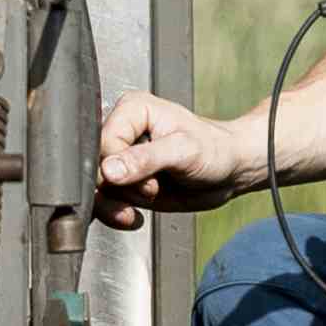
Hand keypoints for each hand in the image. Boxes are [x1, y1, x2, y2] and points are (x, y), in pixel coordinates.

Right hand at [94, 91, 270, 222]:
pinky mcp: (125, 181)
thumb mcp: (183, 151)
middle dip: (120, 188)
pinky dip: (117, 214)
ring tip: (149, 199)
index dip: (120, 168)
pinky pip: (104, 202)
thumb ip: (145, 159)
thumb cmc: (215, 150)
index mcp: (131, 110)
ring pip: (98, 188)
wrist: (230, 171)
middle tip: (152, 189)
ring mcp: (122, 159)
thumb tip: (109, 170)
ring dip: (119, 204)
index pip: (102, 143)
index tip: (150, 177)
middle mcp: (122, 131)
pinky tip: (135, 215)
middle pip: (95, 168)